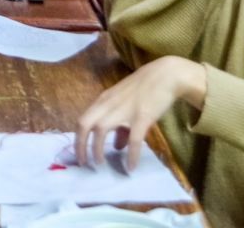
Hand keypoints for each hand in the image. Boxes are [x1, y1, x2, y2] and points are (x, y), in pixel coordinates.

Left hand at [76, 56, 206, 172]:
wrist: (166, 75)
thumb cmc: (145, 90)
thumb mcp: (126, 105)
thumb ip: (119, 125)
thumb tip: (116, 147)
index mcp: (103, 101)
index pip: (82, 120)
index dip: (78, 139)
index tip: (78, 155)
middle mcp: (108, 104)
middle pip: (84, 124)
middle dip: (80, 145)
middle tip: (83, 164)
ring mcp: (124, 109)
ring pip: (101, 129)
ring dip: (97, 149)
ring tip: (99, 165)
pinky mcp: (142, 116)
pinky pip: (133, 139)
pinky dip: (131, 154)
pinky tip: (131, 167)